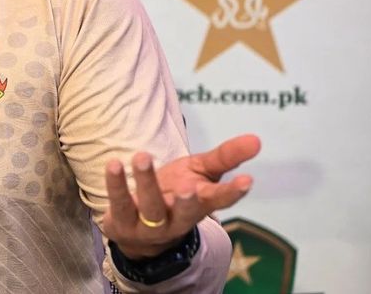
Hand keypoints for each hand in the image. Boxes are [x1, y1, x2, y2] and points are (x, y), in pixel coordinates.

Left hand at [101, 134, 260, 259]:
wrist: (141, 231)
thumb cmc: (176, 193)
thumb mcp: (201, 173)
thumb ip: (226, 157)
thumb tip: (257, 139)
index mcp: (200, 205)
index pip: (219, 200)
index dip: (232, 193)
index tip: (247, 180)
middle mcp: (177, 219)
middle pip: (185, 212)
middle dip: (187, 202)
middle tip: (188, 187)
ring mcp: (150, 226)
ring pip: (150, 208)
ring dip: (146, 182)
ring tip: (142, 156)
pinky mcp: (123, 223)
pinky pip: (119, 203)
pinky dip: (116, 184)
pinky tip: (113, 164)